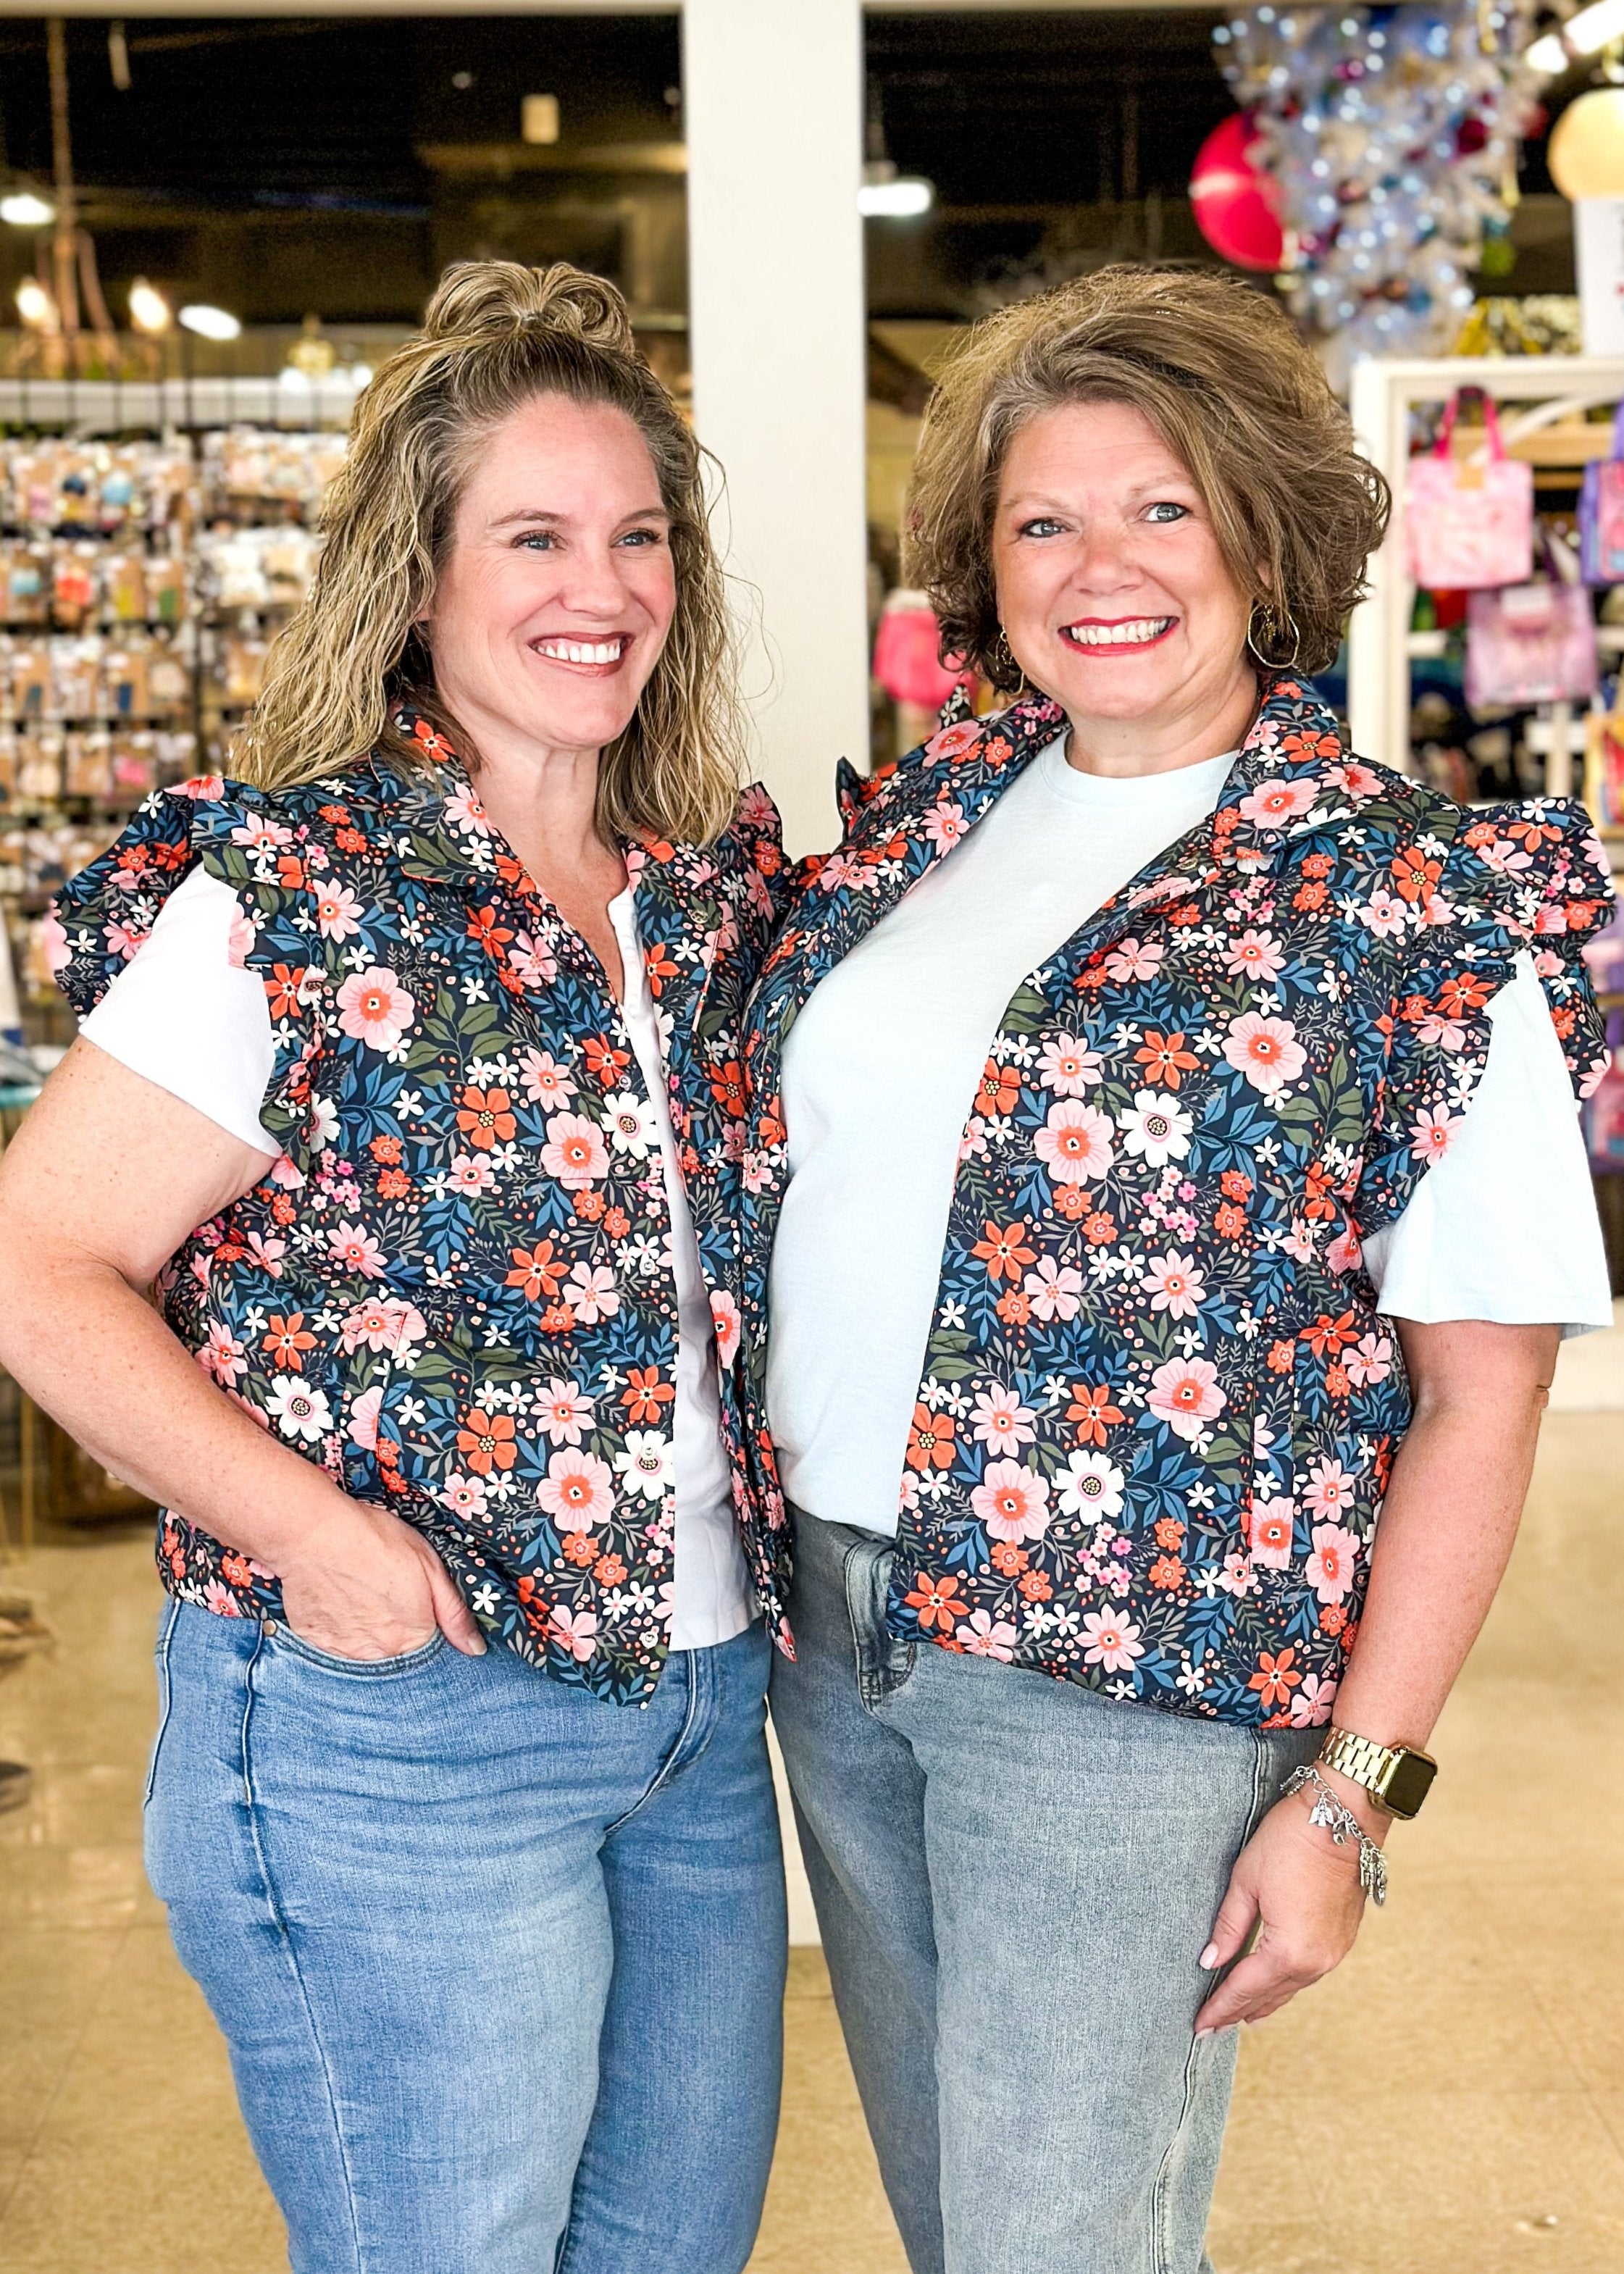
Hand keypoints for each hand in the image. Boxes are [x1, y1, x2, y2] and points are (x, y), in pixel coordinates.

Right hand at [276, 1494, 486, 1661]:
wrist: (313, 1534)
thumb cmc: (374, 1540)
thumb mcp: (429, 1565)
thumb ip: (455, 1612)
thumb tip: (475, 1649)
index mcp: (414, 1636)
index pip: (432, 1652)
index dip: (429, 1630)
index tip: (418, 1609)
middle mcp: (381, 1655)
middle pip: (399, 1657)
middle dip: (398, 1635)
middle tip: (385, 1599)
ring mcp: (345, 1654)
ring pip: (368, 1655)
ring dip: (370, 1637)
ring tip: (362, 1599)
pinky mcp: (316, 1645)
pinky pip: (336, 1649)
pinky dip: (341, 1632)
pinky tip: (339, 1604)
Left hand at [1193, 1778, 1378, 2034]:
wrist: (1341, 1817)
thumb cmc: (1289, 1841)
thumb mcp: (1247, 1881)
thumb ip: (1229, 1927)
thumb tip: (1210, 1962)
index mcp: (1288, 1950)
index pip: (1244, 1989)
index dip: (1219, 2008)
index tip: (1199, 2026)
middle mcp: (1315, 1961)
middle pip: (1269, 1996)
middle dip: (1238, 2012)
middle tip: (1212, 2028)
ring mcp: (1334, 1953)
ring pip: (1290, 1988)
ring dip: (1264, 2001)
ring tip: (1239, 2015)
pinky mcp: (1343, 1940)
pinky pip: (1308, 1974)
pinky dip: (1286, 1984)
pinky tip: (1273, 1987)